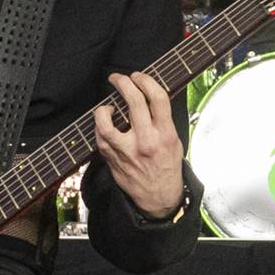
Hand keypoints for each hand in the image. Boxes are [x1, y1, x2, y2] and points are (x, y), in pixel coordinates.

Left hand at [93, 72, 185, 219]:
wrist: (158, 197)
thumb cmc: (167, 167)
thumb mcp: (174, 140)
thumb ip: (163, 119)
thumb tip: (148, 95)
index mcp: (165, 134)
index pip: (157, 98)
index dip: (146, 81)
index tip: (139, 77)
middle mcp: (146, 140)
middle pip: (133, 101)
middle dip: (124, 83)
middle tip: (118, 78)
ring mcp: (126, 150)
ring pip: (106, 121)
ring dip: (104, 108)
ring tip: (107, 106)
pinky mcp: (112, 158)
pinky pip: (100, 135)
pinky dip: (100, 125)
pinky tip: (105, 123)